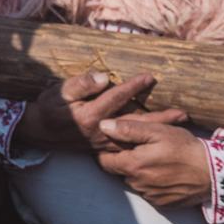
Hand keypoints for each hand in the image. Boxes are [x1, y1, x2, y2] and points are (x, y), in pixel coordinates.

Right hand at [14, 72, 185, 151]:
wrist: (41, 131)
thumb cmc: (51, 106)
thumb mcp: (60, 91)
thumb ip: (81, 83)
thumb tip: (104, 77)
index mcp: (91, 115)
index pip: (117, 97)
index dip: (133, 86)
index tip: (149, 76)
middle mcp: (102, 130)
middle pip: (137, 122)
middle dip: (160, 117)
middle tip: (182, 112)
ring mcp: (105, 141)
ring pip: (137, 136)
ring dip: (159, 130)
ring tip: (178, 124)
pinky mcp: (106, 147)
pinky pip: (131, 143)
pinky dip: (147, 139)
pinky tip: (159, 136)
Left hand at [96, 120, 211, 207]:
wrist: (214, 173)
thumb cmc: (185, 148)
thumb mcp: (157, 131)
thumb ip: (128, 129)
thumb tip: (102, 125)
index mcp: (133, 165)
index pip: (104, 161)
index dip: (106, 151)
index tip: (115, 144)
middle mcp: (138, 184)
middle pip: (119, 171)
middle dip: (124, 161)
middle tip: (140, 149)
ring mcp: (150, 196)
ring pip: (134, 182)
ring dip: (138, 172)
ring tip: (155, 160)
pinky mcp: (163, 204)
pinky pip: (149, 192)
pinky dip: (152, 183)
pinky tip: (164, 173)